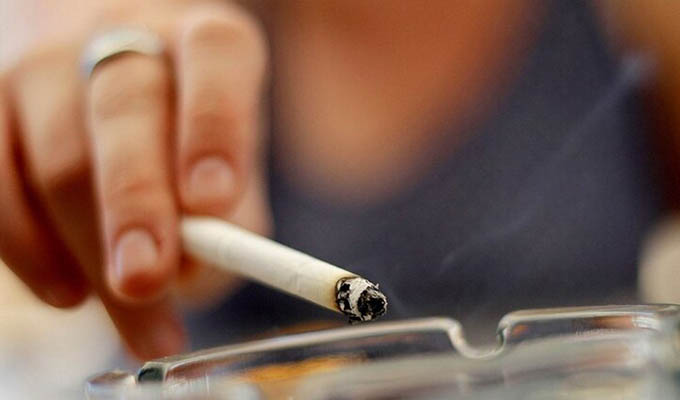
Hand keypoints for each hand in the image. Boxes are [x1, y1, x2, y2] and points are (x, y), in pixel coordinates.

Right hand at [0, 0, 270, 358]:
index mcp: (203, 41)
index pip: (213, 55)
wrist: (109, 87)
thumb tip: (188, 272)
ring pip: (58, 158)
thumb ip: (228, 218)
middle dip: (136, 202)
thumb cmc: (187, 144)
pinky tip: (71, 293)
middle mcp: (124, 37)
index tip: (213, 202)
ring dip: (92, 255)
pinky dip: (30, 252)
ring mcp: (47, 67)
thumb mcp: (227, 170)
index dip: (214, 127)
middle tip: (148, 279)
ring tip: (140, 323)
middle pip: (124, 108)